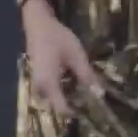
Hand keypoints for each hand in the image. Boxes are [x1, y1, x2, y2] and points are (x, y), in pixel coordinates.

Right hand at [21, 0, 100, 115]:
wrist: (38, 23)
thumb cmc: (57, 38)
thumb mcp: (76, 55)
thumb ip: (86, 75)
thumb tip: (99, 94)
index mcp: (49, 84)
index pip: (63, 110)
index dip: (78, 113)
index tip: (94, 111)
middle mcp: (41, 88)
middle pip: (59, 106)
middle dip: (76, 105)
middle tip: (94, 100)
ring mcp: (38, 83)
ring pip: (56, 99)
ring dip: (71, 97)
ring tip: (88, 91)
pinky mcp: (40, 78)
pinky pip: (53, 91)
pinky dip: (65, 90)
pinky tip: (76, 82)